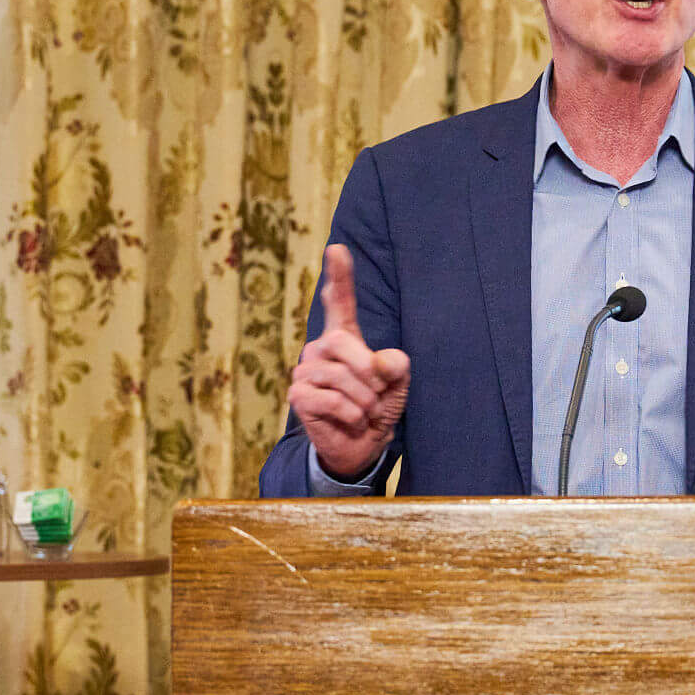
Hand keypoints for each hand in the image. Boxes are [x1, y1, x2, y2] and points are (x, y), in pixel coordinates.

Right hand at [286, 244, 411, 480]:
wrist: (362, 444)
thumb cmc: (379, 406)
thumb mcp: (397, 383)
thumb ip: (395, 366)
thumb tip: (380, 362)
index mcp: (345, 337)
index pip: (339, 302)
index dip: (339, 276)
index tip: (338, 249)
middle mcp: (320, 348)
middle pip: (341, 342)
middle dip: (367, 371)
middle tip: (377, 395)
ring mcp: (305, 371)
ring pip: (338, 375)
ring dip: (364, 400)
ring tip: (366, 411)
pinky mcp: (298, 396)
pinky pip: (329, 399)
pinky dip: (351, 414)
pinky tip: (351, 420)